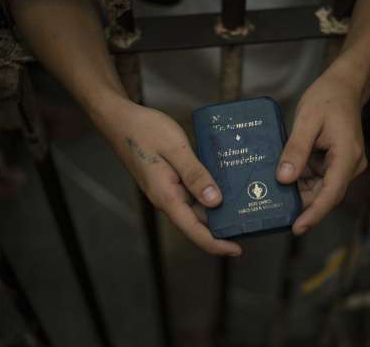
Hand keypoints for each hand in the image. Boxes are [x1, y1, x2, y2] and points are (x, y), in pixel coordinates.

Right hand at [100, 99, 241, 255]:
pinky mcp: (168, 180)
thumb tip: (215, 201)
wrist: (119, 119)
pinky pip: (191, 193)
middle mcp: (166, 198)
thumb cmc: (144, 130)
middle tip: (250, 222)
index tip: (238, 249)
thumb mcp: (175, 148)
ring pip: (195, 207)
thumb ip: (195, 174)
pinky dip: (208, 192)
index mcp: (167, 196)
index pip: (194, 230)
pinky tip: (225, 184)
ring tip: (244, 204)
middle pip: (197, 223)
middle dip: (222, 227)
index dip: (216, 244)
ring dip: (217, 209)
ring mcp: (167, 190)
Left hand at [276, 60, 368, 234]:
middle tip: (273, 211)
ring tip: (273, 194)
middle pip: (325, 194)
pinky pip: (319, 177)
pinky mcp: (337, 162)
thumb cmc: (327, 97)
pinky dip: (302, 179)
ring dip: (299, 190)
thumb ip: (295, 150)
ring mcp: (345, 164)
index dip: (314, 213)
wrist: (344, 85)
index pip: (331, 193)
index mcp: (347, 156)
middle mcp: (350, 165)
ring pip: (321, 187)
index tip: (297, 227)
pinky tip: (283, 177)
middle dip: (301, 204)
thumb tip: (284, 179)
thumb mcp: (307, 120)